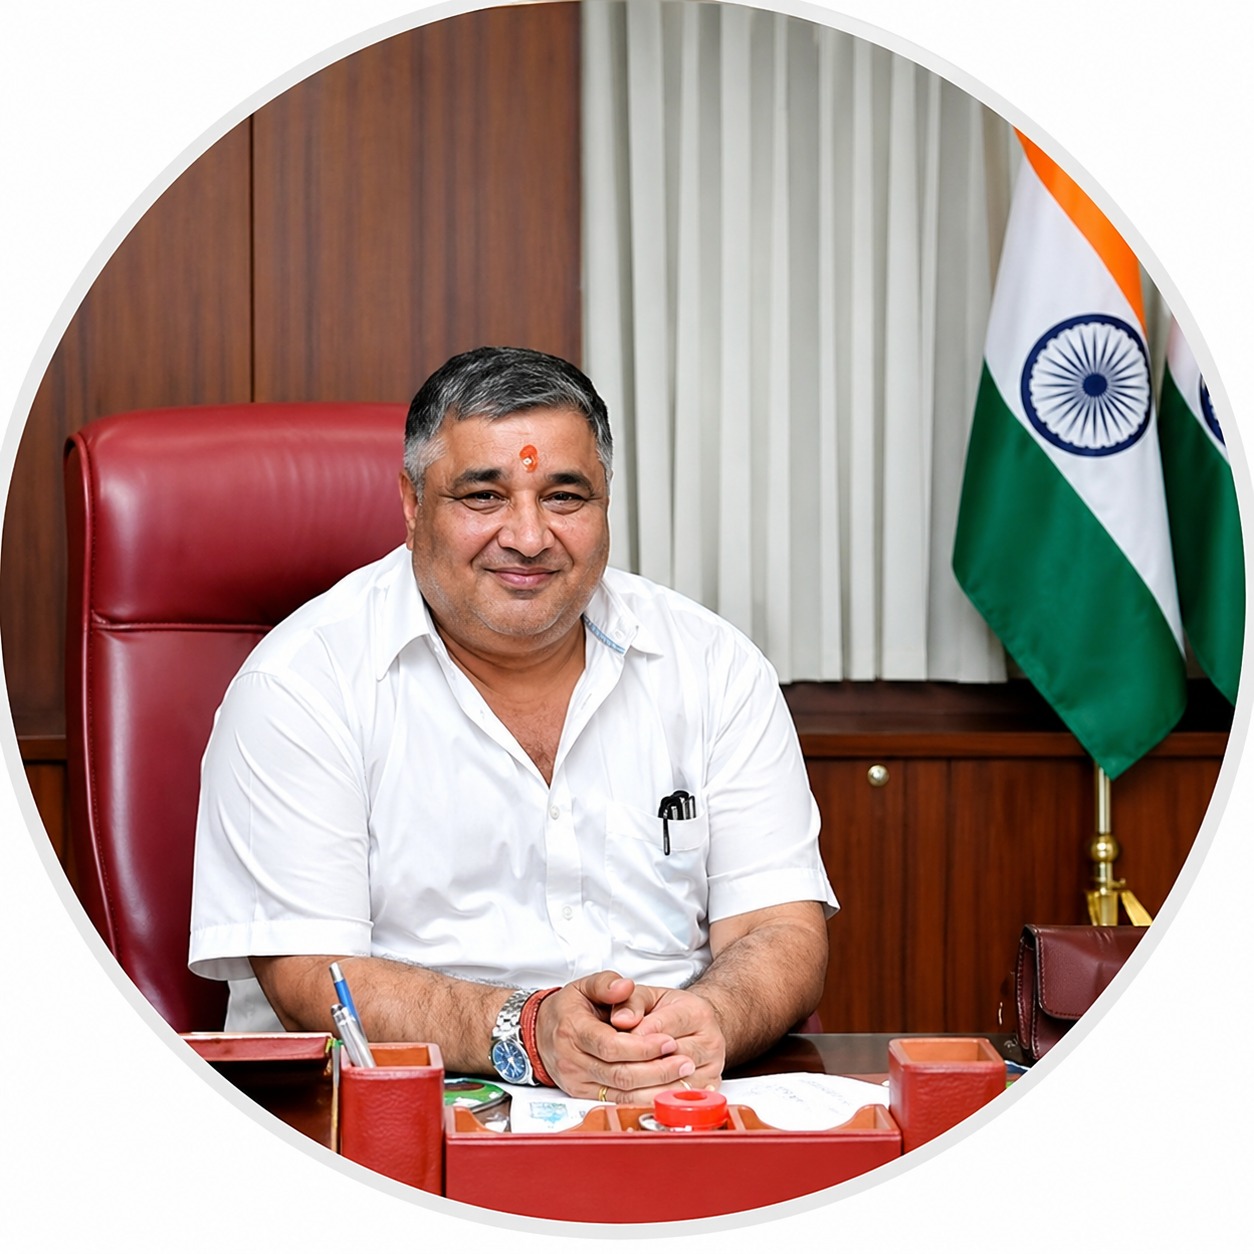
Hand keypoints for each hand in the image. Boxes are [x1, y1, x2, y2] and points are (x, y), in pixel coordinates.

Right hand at [534, 971, 698, 1101]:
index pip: (611, 1045)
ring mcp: (576, 1081)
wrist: (539, 1033)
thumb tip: (625, 985)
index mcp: (573, 1030)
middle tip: (685, 1062)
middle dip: (656, 1070)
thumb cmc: (568, 1008)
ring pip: (619, 1093)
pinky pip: (615, 1101)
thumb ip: (607, 983)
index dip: (643, 1046)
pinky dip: (641, 1099)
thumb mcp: (584, 986)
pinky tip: (663, 1092)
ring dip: (654, 1088)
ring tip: (682, 1078)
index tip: (669, 1041)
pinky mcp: (582, 1095)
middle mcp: (572, 1060)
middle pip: (619, 1073)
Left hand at [611, 985, 725, 1090]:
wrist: (695, 1025)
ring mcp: (712, 1068)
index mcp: (696, 1013)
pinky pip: (678, 1101)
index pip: (661, 1028)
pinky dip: (654, 1099)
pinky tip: (637, 1092)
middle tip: (612, 1063)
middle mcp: (711, 1041)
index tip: (613, 1040)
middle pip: (670, 1061)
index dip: (632, 1037)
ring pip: (673, 1085)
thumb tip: (620, 1020)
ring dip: (643, 1085)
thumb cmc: (670, 1011)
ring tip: (621, 1079)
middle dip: (635, 1063)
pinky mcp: (708, 1089)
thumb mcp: (649, 996)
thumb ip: (631, 1002)